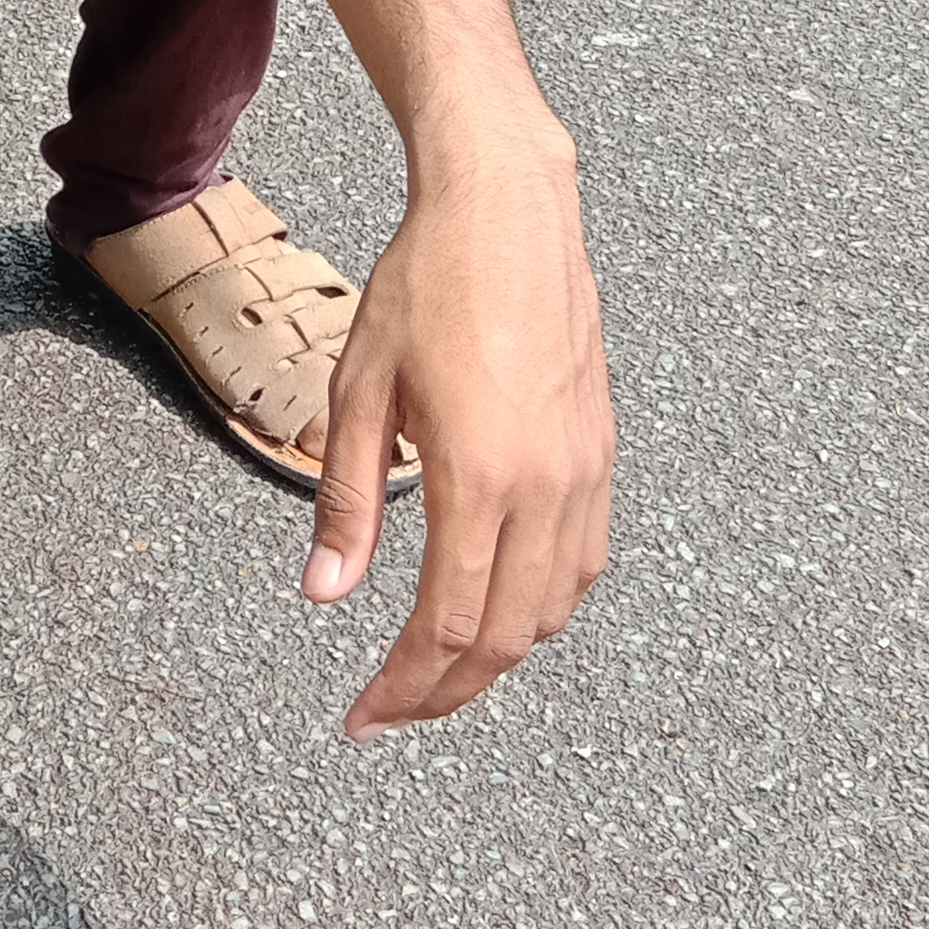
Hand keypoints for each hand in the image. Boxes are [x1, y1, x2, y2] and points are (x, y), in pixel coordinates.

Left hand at [304, 124, 612, 735]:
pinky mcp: (601, 453)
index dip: (402, 688)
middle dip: (445, 692)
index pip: (445, 625)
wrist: (509, 211)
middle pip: (504, 638)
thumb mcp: (358, 391)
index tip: (362, 717)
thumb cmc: (426, 287)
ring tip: (435, 666)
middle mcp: (546, 487)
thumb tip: (326, 594)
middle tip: (391, 711)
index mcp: (479, 477)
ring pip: (552, 611)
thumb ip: (348, 500)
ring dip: (495, 655)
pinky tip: (498, 603)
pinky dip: (541, 607)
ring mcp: (585, 472)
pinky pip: (583, 563)